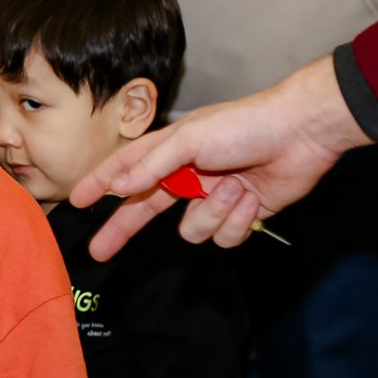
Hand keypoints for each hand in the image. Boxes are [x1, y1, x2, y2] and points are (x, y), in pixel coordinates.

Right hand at [73, 57, 367, 258]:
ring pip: (192, 230)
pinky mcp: (241, 217)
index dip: (100, 185)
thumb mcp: (191, 138)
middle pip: (145, 210)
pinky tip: (251, 198)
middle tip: (99, 252)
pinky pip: (225, 238)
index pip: (125, 171)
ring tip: (235, 186)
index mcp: (170, 153)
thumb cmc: (243, 126)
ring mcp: (213, 199)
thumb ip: (152, 164)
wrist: (300, 134)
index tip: (77, 202)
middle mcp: (188, 178)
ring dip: (213, 212)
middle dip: (123, 230)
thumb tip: (120, 186)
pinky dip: (237, 220)